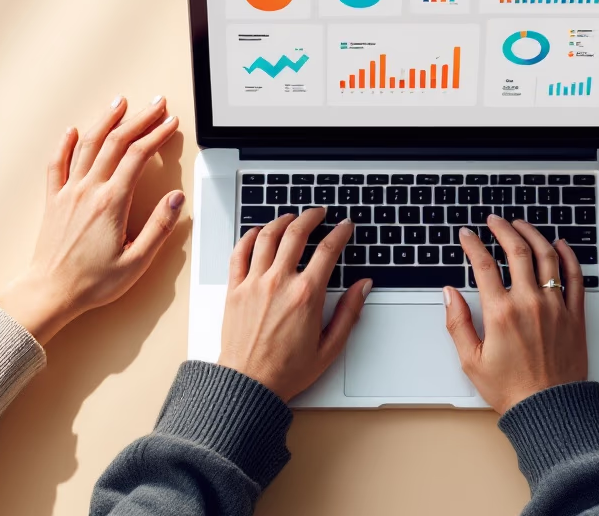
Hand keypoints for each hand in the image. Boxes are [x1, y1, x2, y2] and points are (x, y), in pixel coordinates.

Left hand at [0, 95, 182, 343]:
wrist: (50, 292)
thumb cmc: (92, 282)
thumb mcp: (137, 261)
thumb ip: (159, 227)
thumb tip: (177, 199)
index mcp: (112, 203)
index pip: (138, 156)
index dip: (157, 135)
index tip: (171, 123)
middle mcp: (88, 190)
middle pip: (116, 142)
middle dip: (140, 119)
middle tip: (156, 104)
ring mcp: (68, 192)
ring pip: (87, 145)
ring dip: (106, 120)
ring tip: (120, 103)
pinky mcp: (53, 200)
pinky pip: (57, 163)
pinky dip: (64, 143)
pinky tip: (72, 130)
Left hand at [218, 209, 371, 400]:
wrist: (248, 385)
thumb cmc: (286, 371)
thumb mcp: (329, 347)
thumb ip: (349, 313)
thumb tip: (364, 287)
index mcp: (306, 295)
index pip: (328, 250)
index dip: (340, 233)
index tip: (345, 226)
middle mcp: (279, 283)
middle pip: (297, 233)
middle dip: (312, 217)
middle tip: (319, 212)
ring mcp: (254, 283)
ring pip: (267, 236)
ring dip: (282, 221)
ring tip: (291, 217)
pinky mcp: (234, 289)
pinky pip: (239, 252)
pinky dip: (249, 236)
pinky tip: (258, 232)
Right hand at [444, 216, 587, 413]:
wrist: (550, 411)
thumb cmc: (512, 390)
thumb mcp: (471, 361)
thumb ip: (457, 323)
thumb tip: (448, 294)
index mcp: (501, 313)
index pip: (483, 265)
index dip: (472, 244)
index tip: (467, 235)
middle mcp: (530, 303)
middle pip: (516, 251)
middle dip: (503, 229)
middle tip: (494, 221)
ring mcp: (556, 307)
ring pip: (547, 256)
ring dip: (533, 234)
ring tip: (521, 225)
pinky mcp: (575, 315)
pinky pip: (575, 277)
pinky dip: (568, 256)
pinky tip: (560, 245)